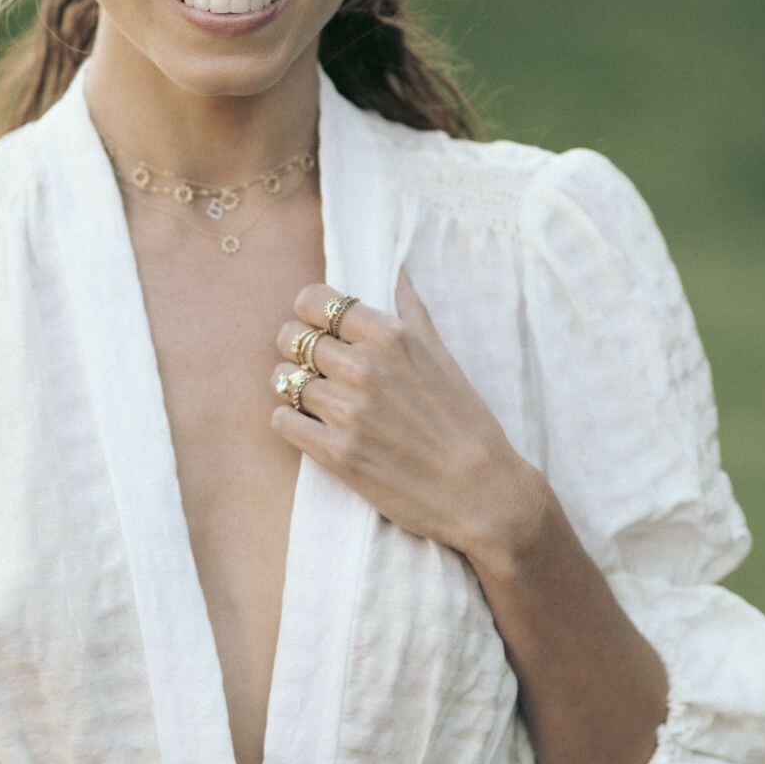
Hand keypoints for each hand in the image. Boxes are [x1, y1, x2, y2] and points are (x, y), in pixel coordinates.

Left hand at [270, 267, 546, 561]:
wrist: (482, 492)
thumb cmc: (466, 422)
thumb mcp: (443, 356)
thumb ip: (413, 312)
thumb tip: (398, 271)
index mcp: (390, 336)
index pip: (316, 301)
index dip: (308, 311)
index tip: (315, 324)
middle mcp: (365, 368)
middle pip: (293, 338)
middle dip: (295, 348)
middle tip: (309, 364)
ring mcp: (348, 411)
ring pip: (284, 379)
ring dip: (291, 386)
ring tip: (311, 396)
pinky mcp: (336, 453)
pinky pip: (282, 421)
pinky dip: (288, 420)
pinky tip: (307, 424)